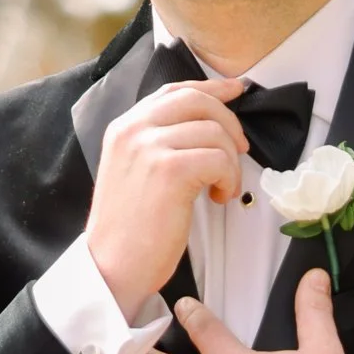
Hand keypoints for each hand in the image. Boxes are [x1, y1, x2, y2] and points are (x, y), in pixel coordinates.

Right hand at [85, 81, 249, 321]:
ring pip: (214, 132)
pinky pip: (219, 158)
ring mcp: (149, 147)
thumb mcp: (136, 170)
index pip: (174, 90)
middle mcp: (133, 129)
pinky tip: (217, 197)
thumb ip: (160, 141)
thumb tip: (207, 123)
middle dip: (229, 122)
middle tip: (239, 150)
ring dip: (231, 162)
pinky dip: (228, 178)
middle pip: (198, 101)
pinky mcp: (170, 171)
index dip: (211, 88)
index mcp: (124, 126)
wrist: (113, 265)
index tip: (236, 90)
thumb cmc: (131, 228)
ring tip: (221, 188)